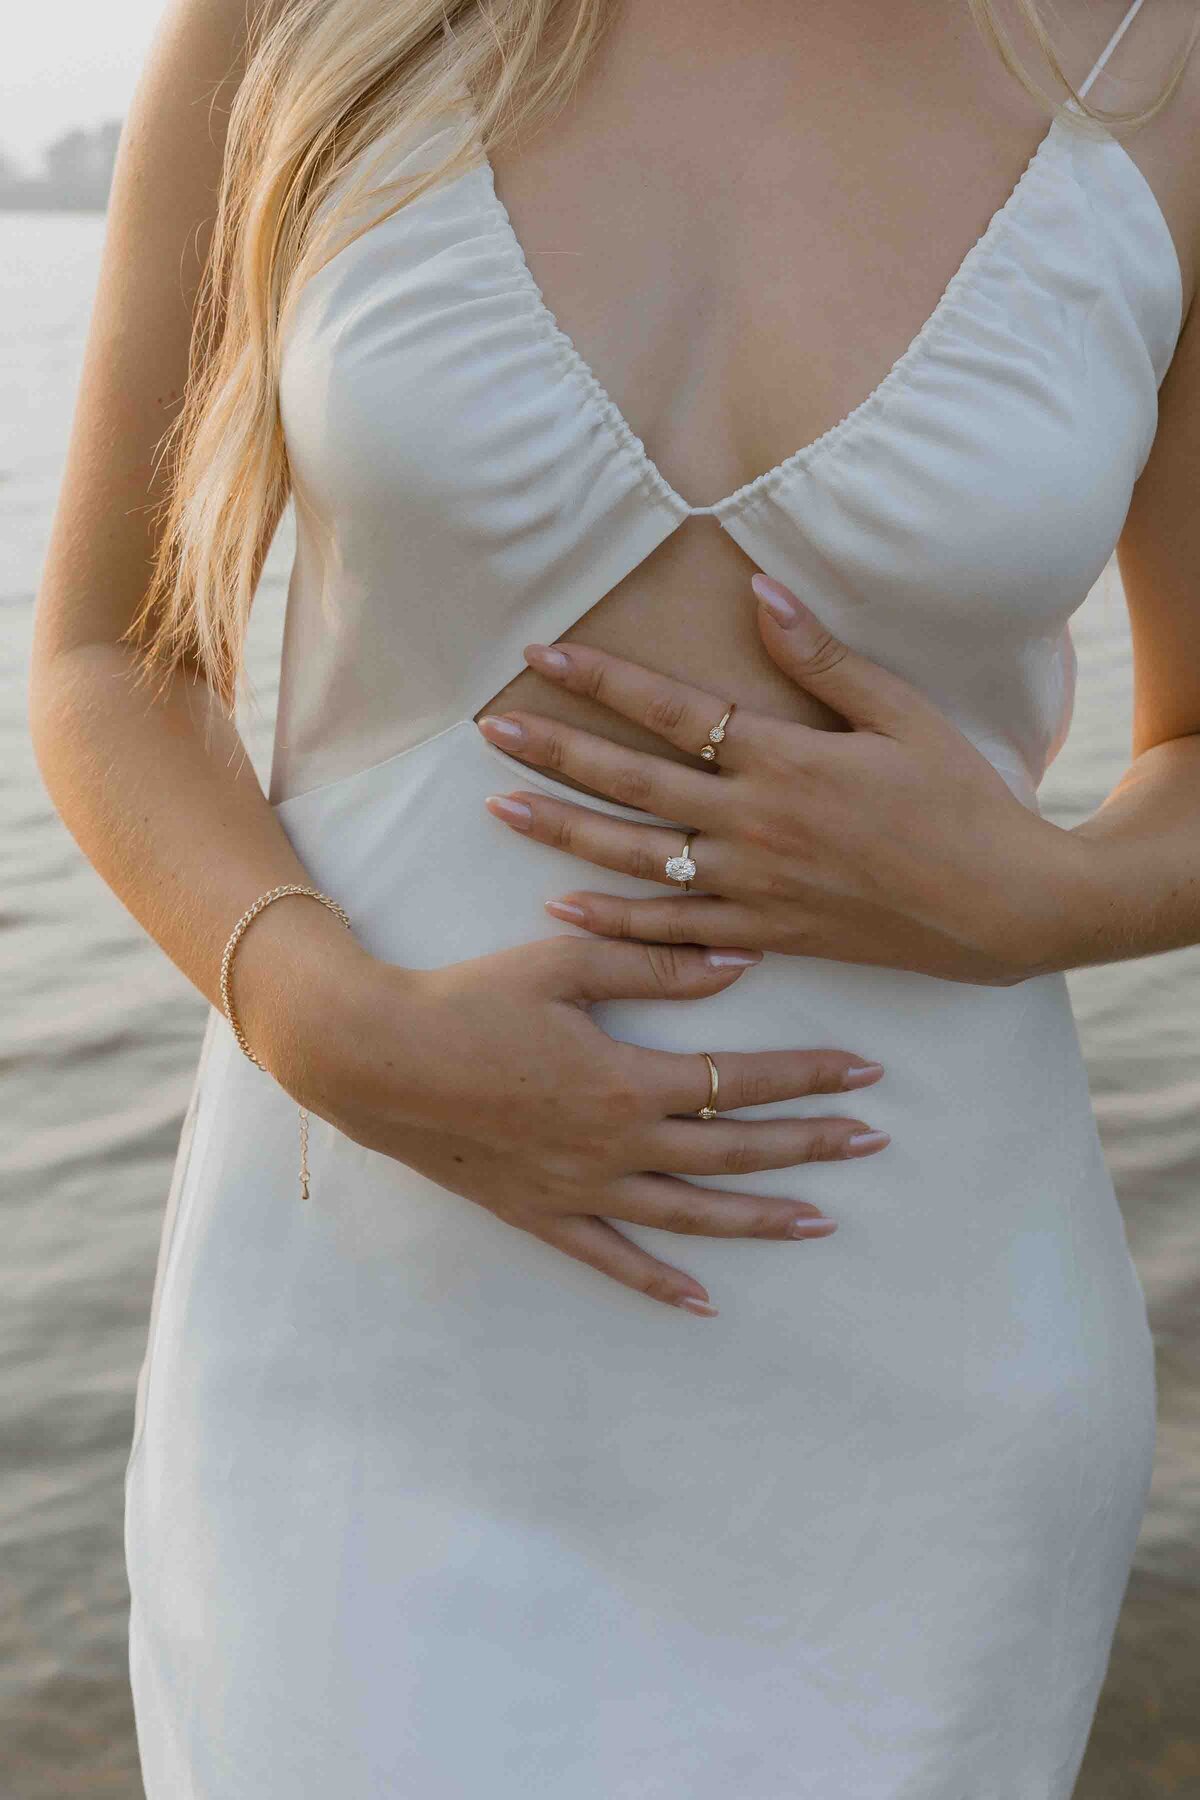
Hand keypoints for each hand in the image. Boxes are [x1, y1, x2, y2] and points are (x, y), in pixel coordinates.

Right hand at [295, 935, 889, 1316]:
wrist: (374, 1058)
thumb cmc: (467, 1000)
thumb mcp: (562, 964)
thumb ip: (654, 964)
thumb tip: (739, 964)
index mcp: (625, 1081)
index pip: (738, 1080)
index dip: (807, 1075)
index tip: (864, 1073)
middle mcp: (614, 1147)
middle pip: (732, 1151)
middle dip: (808, 1145)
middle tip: (871, 1141)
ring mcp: (580, 1190)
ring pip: (689, 1214)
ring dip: (759, 1218)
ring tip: (822, 1222)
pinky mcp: (541, 1215)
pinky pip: (611, 1260)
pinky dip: (659, 1284)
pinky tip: (704, 1303)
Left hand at [477, 573, 1087, 985]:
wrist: (1004, 906)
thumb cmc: (961, 800)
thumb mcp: (901, 715)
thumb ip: (822, 659)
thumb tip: (758, 590)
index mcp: (786, 762)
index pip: (673, 711)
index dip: (602, 681)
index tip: (542, 656)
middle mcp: (755, 826)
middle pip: (633, 785)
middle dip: (555, 753)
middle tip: (489, 732)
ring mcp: (755, 887)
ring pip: (636, 859)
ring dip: (562, 832)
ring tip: (499, 810)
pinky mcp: (766, 934)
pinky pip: (674, 930)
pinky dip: (616, 921)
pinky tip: (563, 905)